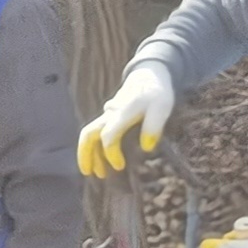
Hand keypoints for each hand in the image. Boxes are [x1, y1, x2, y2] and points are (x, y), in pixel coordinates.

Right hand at [77, 64, 178, 179]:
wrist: (149, 75)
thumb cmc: (156, 92)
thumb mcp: (162, 106)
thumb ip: (154, 125)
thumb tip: (146, 147)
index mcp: (122, 112)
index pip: (108, 135)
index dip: (110, 153)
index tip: (120, 166)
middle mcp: (110, 114)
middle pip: (88, 134)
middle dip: (85, 154)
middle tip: (88, 173)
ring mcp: (107, 115)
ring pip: (90, 135)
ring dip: (90, 154)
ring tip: (97, 173)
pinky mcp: (109, 117)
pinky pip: (97, 133)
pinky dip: (96, 148)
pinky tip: (102, 160)